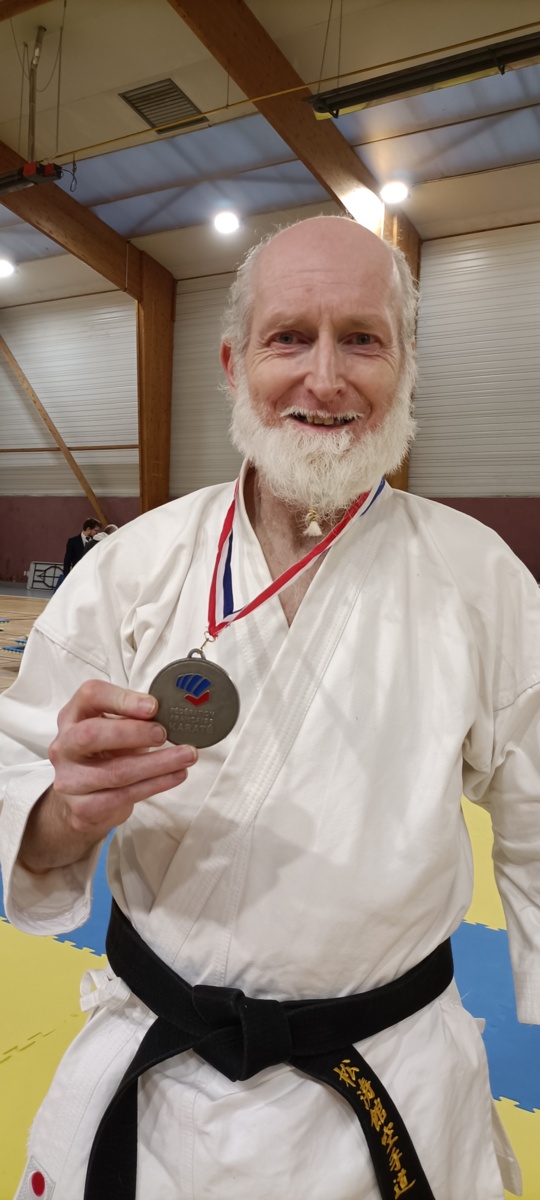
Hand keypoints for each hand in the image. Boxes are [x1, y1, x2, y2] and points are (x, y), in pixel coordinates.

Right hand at [19, 681, 196, 871]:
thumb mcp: (113, 729)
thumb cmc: (103, 755)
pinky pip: (124, 796)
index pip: (90, 695)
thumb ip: (133, 718)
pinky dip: (155, 784)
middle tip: (163, 734)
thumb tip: (170, 714)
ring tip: (187, 756)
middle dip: (133, 733)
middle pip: (92, 734)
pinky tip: (176, 775)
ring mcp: (69, 779)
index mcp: (72, 716)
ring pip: (115, 772)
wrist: (80, 801)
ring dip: (157, 763)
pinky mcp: (83, 808)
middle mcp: (63, 746)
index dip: (122, 699)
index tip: (153, 706)